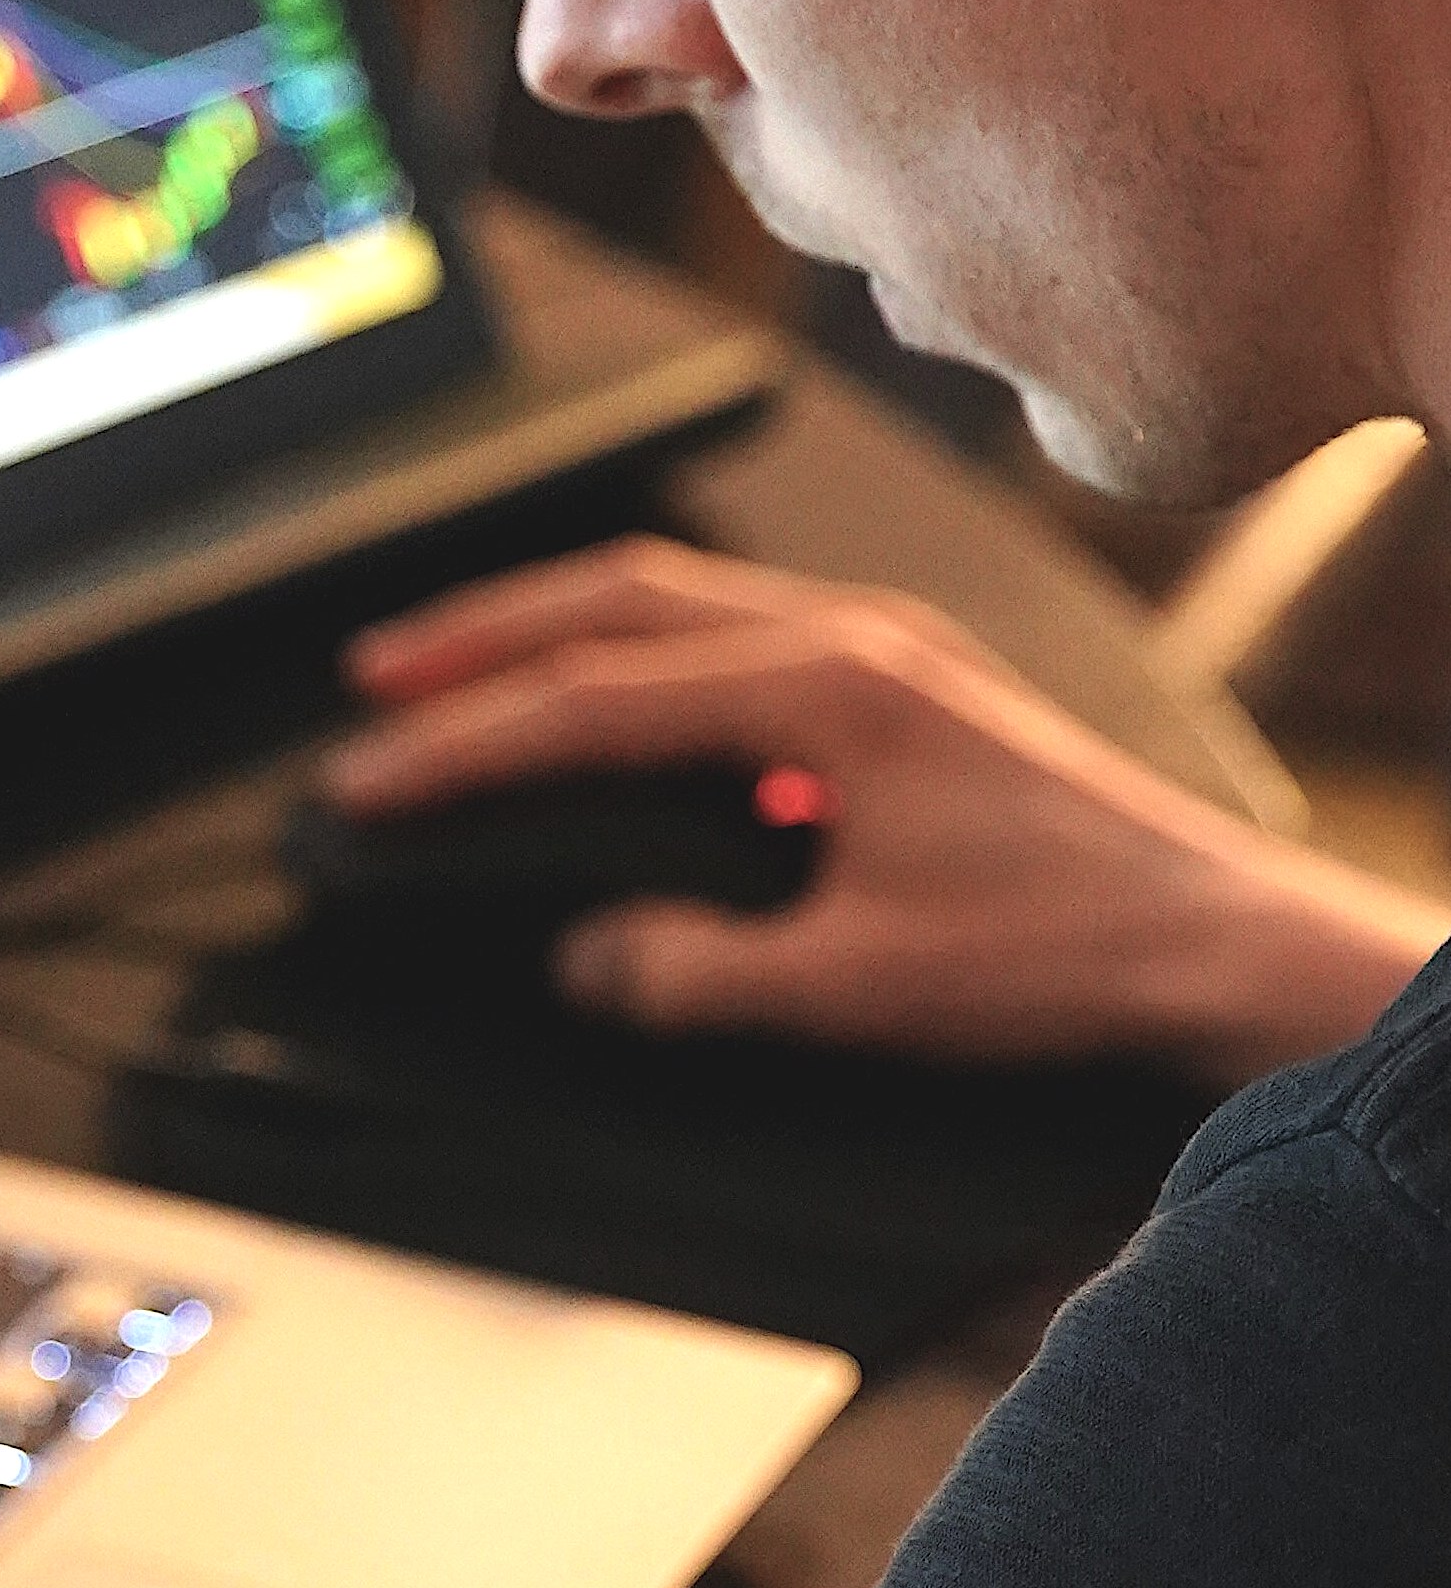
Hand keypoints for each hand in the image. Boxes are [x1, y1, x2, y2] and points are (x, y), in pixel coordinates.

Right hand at [323, 536, 1446, 1081]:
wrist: (1216, 951)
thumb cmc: (1066, 956)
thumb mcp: (857, 988)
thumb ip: (698, 974)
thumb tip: (587, 959)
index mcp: (826, 691)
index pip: (592, 703)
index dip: (464, 745)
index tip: (370, 783)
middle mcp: (851, 642)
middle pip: (619, 599)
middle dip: (482, 636)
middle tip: (374, 680)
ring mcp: (883, 656)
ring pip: (676, 603)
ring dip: (555, 630)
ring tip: (458, 673)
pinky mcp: (904, 694)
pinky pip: (734, 641)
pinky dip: (639, 659)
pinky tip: (609, 711)